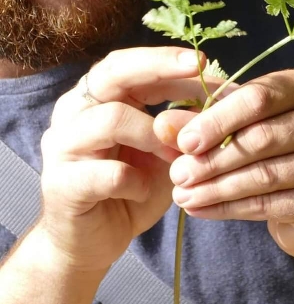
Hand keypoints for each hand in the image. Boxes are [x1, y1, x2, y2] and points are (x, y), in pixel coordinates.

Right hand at [38, 46, 209, 271]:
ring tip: (176, 154)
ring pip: (111, 118)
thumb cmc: (131, 188)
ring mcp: (62, 145)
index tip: (202, 60)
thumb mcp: (164, 151)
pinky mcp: (62, 184)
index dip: (166, 59)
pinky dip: (135, 181)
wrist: (91, 244)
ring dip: (154, 134)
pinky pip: (108, 173)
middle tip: (194, 67)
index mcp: (98, 97)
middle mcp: (74, 111)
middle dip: (158, 67)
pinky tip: (141, 191)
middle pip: (113, 73)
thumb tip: (221, 96)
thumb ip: (183, 124)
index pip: (130, 64)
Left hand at [155, 70, 293, 262]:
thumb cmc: (278, 146)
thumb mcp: (247, 123)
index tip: (182, 141)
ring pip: (267, 173)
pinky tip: (203, 210)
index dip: (217, 120)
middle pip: (263, 136)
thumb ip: (208, 121)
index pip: (259, 97)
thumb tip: (163, 125)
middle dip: (214, 157)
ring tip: (183, 195)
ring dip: (218, 187)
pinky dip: (231, 208)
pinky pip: (273, 204)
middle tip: (177, 173)